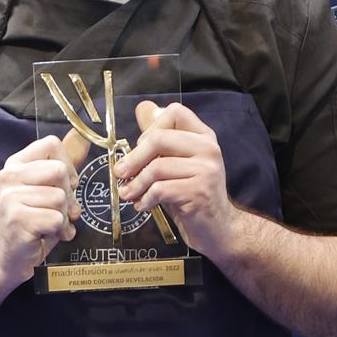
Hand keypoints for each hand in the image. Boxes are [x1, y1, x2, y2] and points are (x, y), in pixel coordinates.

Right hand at [0, 127, 86, 285]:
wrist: (7, 257)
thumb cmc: (31, 222)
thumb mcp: (46, 189)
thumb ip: (63, 164)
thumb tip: (82, 135)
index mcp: (16, 164)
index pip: (51, 144)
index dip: (67, 166)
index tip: (64, 185)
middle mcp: (9, 176)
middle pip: (59, 172)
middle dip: (68, 196)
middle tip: (59, 211)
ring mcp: (10, 197)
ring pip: (60, 198)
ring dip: (63, 217)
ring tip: (51, 225)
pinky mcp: (17, 219)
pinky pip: (56, 219)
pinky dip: (59, 230)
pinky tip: (47, 235)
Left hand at [116, 102, 232, 256]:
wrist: (217, 230)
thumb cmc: (191, 196)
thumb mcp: (176, 163)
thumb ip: (161, 139)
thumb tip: (142, 107)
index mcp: (203, 136)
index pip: (174, 112)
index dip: (150, 128)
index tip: (140, 148)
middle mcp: (209, 148)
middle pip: (159, 138)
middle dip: (133, 158)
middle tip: (120, 173)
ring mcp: (207, 170)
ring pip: (156, 167)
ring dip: (136, 184)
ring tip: (128, 194)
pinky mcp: (199, 192)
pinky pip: (161, 189)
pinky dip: (145, 199)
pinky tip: (143, 205)